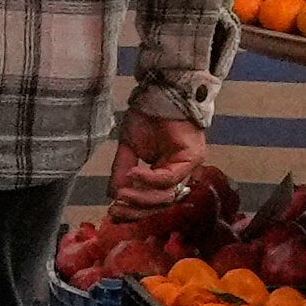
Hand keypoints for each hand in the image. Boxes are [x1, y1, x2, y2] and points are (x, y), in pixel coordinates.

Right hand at [109, 111, 225, 223]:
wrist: (159, 92)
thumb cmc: (147, 116)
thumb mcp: (128, 148)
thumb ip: (122, 171)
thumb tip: (113, 195)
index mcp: (166, 174)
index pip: (154, 203)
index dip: (134, 212)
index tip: (113, 213)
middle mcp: (181, 175)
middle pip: (162, 205)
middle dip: (137, 210)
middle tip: (116, 210)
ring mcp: (189, 168)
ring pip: (167, 196)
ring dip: (142, 198)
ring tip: (123, 194)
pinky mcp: (192, 158)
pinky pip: (169, 178)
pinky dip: (149, 179)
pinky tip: (133, 174)